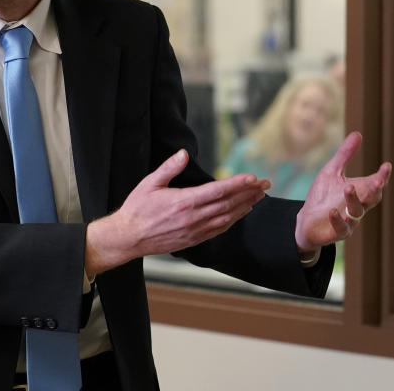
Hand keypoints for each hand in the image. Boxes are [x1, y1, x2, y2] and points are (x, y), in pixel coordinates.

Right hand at [84, 149, 269, 276]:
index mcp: (184, 201)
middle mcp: (193, 217)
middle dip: (249, 193)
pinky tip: (242, 212)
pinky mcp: (194, 239)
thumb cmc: (137, 209)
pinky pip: (219, 229)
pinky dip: (234, 219)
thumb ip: (169, 168)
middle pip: (228, 203)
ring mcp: (195, 230)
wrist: (128, 237)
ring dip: (246, 206)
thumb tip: (183, 154)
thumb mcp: (149, 183)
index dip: (238, 184)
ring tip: (259, 196)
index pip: (218, 191)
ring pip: (227, 217)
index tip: (252, 177)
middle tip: (265, 184)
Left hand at [294, 132, 390, 252]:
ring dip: (354, 199)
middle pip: (373, 199)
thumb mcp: (332, 171)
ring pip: (357, 211)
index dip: (382, 176)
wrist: (306, 220)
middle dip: (376, 189)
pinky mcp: (337, 232)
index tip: (386, 166)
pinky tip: (332, 211)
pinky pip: (342, 228)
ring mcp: (349, 220)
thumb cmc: (322, 196)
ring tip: (348, 187)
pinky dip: (338, 219)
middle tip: (377, 180)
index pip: (375, 183)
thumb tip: (357, 133)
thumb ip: (345, 155)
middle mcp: (358, 206)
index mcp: (360, 191)